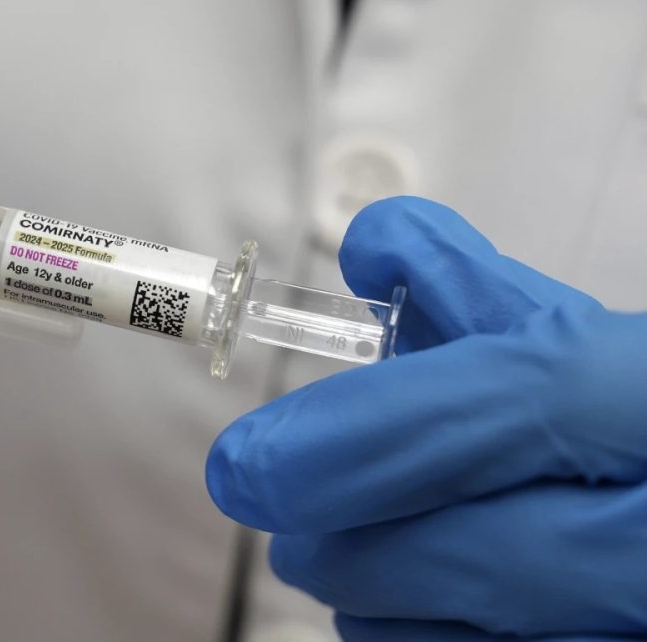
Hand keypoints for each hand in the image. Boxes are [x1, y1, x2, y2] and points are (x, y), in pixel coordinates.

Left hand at [206, 196, 646, 639]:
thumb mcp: (601, 341)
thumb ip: (485, 290)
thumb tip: (373, 246)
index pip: (500, 406)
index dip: (354, 439)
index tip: (246, 467)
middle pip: (475, 552)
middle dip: (346, 542)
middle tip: (277, 517)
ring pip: (473, 638)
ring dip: (381, 603)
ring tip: (344, 563)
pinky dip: (430, 641)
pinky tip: (410, 609)